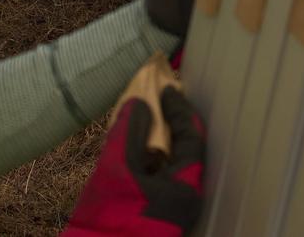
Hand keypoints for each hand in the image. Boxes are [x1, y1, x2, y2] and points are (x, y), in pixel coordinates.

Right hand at [65, 73, 205, 235]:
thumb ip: (130, 132)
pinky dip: (154, 158)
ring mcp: (176, 207)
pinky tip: (138, 148)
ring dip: (162, 141)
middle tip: (159, 101)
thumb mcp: (117, 168)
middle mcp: (188, 196)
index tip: (166, 89)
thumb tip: (139, 103)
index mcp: (186, 184)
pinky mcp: (162, 212)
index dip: (179, 110)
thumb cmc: (111, 214)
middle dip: (173, 124)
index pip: (192, 137)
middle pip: (188, 149)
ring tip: (146, 119)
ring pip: (176, 163)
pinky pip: (165, 177)